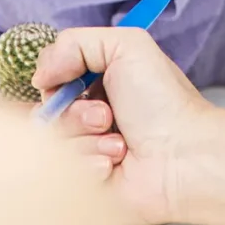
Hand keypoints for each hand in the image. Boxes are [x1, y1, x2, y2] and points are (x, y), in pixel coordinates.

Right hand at [31, 25, 209, 219]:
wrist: (185, 157)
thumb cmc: (164, 102)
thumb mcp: (126, 46)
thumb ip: (74, 43)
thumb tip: (39, 74)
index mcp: (98, 83)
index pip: (50, 79)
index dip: (56, 80)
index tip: (73, 80)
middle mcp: (90, 115)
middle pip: (47, 113)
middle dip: (75, 112)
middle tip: (106, 115)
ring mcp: (88, 150)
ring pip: (53, 145)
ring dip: (87, 139)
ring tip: (120, 143)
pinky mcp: (87, 181)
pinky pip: (64, 173)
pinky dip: (91, 163)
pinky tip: (117, 163)